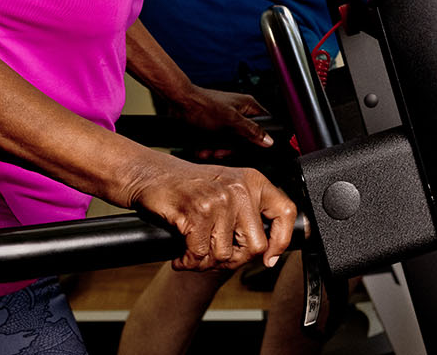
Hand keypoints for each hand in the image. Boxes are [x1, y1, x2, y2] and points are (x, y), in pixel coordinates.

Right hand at [130, 157, 295, 271]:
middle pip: (256, 245)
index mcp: (253, 181)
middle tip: (215, 258)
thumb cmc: (188, 187)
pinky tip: (181, 257)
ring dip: (206, 263)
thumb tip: (269, 253)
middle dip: (235, 260)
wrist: (150, 174)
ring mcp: (219, 200)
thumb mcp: (227, 189)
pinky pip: (200, 255)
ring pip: (225, 254)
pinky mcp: (196, 213)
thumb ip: (249, 213)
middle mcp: (240, 189)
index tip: (269, 258)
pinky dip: (188, 262)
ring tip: (193, 254)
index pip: (286, 212)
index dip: (281, 241)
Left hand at [169, 85, 273, 156]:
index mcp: (247, 106)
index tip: (248, 148)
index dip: (257, 138)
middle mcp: (238, 112)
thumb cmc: (204, 106)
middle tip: (221, 152)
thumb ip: (251, 131)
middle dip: (231, 149)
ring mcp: (225, 119)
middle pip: (244, 138)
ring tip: (208, 151)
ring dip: (218, 150)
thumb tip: (269, 140)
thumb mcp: (231, 121)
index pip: (264, 124)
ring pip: (229, 142)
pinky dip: (209, 147)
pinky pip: (216, 141)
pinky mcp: (213, 125)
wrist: (179, 103)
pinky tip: (202, 149)